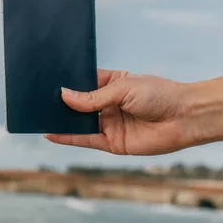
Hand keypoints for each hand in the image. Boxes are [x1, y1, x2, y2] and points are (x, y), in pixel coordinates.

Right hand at [44, 69, 196, 154]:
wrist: (185, 117)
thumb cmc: (159, 94)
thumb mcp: (122, 89)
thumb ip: (92, 96)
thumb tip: (64, 96)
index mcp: (112, 83)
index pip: (84, 82)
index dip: (67, 82)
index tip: (47, 80)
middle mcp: (108, 104)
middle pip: (79, 104)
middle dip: (61, 103)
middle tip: (37, 99)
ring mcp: (110, 123)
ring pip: (79, 122)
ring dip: (61, 120)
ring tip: (38, 115)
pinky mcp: (112, 142)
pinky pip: (85, 140)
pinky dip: (68, 137)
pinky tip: (51, 133)